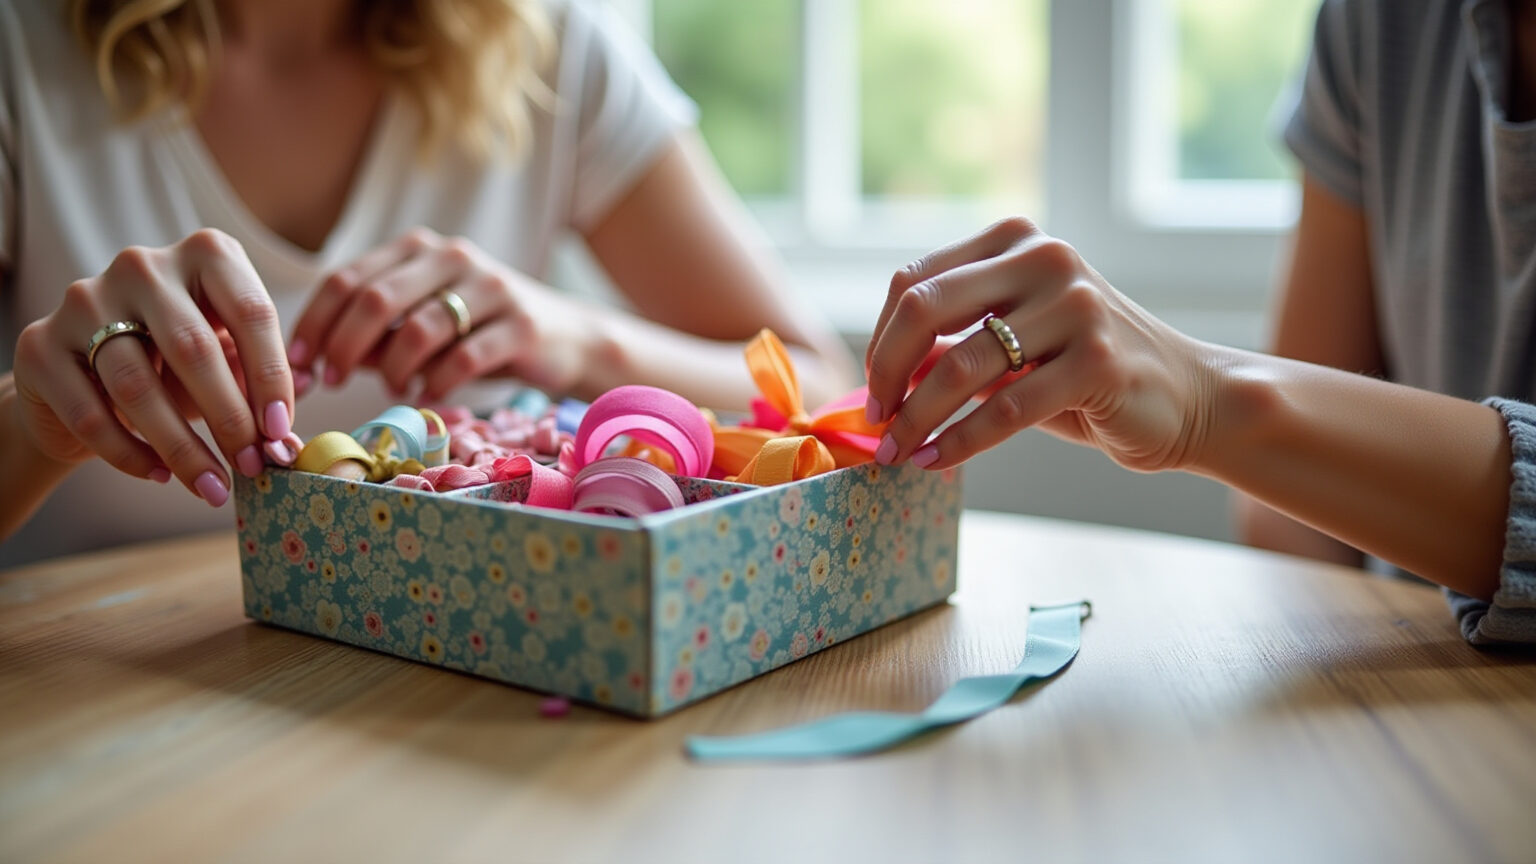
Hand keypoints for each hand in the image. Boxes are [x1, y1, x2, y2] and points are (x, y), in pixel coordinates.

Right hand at [12, 229, 295, 506]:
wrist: (86, 380)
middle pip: (193, 348)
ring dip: (182, 447)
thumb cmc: (176, 367)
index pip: (251, 312)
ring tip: (212, 485)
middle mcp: (143, 266)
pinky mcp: (40, 345)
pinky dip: (130, 454)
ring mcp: (84, 300)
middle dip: (230, 418)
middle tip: (252, 466)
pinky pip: (90, 414)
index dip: (272, 378)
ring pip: (138, 386)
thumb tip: (292, 420)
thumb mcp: (227, 362)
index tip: (280, 432)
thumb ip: (258, 381)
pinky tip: (160, 475)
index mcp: (205, 255)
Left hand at [289, 229, 590, 400]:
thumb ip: (376, 338)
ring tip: (393, 388)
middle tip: (332, 381)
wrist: (567, 338)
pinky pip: (463, 359)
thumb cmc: (483, 333)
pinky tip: (429, 394)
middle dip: (343, 346)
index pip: (347, 279)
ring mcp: (490, 289)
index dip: (314, 323)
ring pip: (419, 330)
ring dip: (393, 369)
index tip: (300, 364)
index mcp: (420, 250)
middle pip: (375, 300)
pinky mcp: (520, 325)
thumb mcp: (424, 328)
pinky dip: (436, 383)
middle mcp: (453, 258)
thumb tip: (318, 363)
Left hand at [864, 217, 1217, 472]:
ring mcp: (1075, 306)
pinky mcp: (1097, 362)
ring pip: (960, 367)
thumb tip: (879, 377)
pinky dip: (959, 442)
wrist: (1188, 397)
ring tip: (897, 452)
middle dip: (887, 372)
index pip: (914, 280)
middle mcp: (1044, 259)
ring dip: (916, 418)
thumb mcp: (1014, 345)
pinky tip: (936, 461)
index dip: (880, 339)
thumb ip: (954, 345)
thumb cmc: (1085, 372)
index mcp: (1016, 242)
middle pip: (923, 308)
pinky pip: (1004, 410)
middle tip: (877, 420)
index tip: (874, 388)